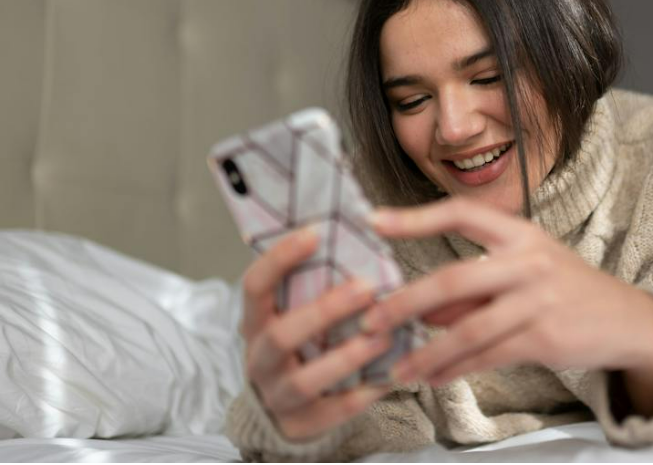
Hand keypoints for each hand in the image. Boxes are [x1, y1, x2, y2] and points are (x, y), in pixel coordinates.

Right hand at [240, 230, 393, 440]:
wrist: (284, 406)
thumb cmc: (300, 342)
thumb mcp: (294, 312)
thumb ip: (314, 286)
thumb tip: (359, 234)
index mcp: (255, 321)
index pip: (255, 286)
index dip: (280, 259)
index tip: (315, 233)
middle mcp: (260, 358)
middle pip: (283, 335)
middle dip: (326, 310)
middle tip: (366, 288)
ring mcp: (278, 395)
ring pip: (307, 379)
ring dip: (348, 355)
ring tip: (385, 335)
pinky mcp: (304, 423)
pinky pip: (336, 410)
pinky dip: (366, 392)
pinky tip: (393, 374)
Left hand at [359, 197, 652, 392]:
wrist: (626, 318)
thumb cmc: (565, 288)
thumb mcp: (523, 272)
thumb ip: (473, 288)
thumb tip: (422, 309)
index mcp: (519, 233)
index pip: (461, 213)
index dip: (416, 216)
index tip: (375, 221)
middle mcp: (528, 260)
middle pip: (454, 278)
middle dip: (405, 303)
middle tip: (371, 322)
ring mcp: (538, 299)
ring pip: (468, 329)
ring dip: (427, 353)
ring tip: (398, 369)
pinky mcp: (545, 337)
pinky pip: (489, 356)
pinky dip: (456, 369)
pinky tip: (433, 377)